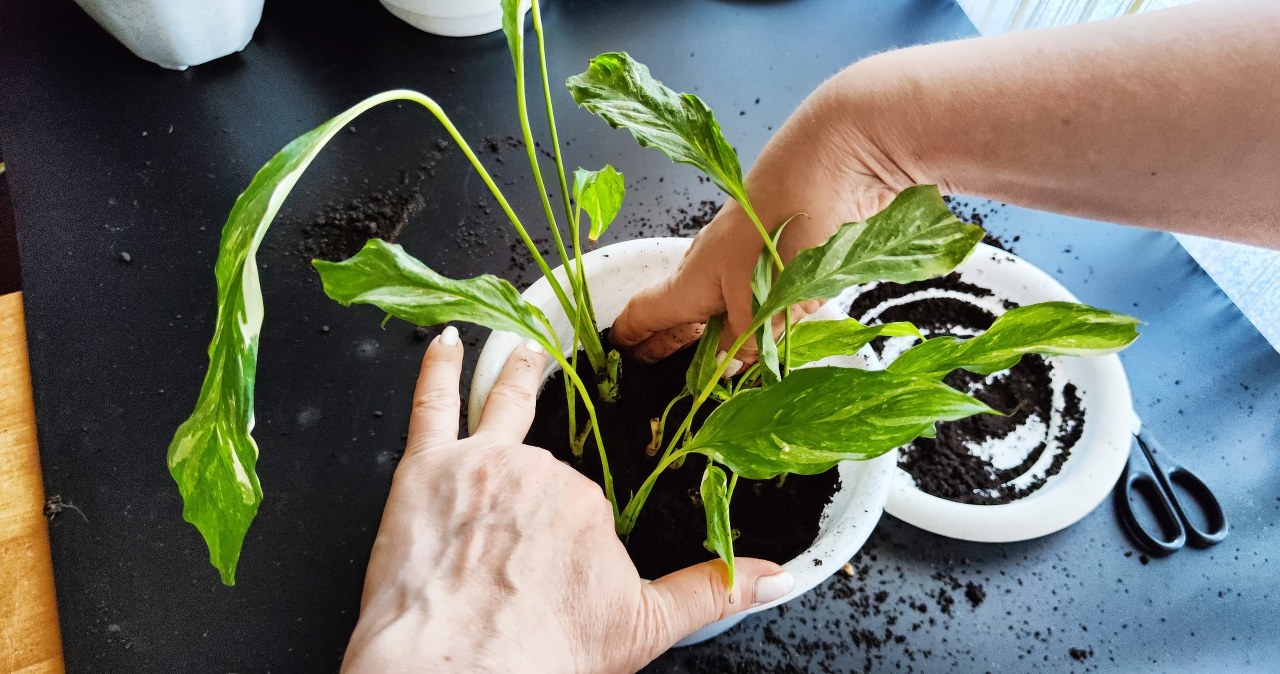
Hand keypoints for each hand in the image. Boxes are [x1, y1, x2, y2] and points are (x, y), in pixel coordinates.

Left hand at [342, 326, 794, 673]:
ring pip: (501, 410)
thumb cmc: (543, 653)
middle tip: (527, 539)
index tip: (560, 570)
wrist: (462, 673)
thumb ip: (713, 592)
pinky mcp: (424, 469)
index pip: (582, 503)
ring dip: (515, 378)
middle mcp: (538, 471)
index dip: (570, 540)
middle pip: (542, 465)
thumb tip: (776, 576)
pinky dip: (440, 369)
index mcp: (587, 502)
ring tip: (525, 356)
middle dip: (536, 499)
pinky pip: (433, 403)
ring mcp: (480, 463)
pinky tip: (446, 343)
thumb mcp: (645, 627)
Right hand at [610, 68, 917, 364]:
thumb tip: (730, 367)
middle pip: (681, 309)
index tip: (619, 356)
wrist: (833, 161)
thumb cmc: (785, 226)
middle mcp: (710, 266)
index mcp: (692, 280)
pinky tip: (772, 330)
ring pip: (721, 300)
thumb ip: (748, 341)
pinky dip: (755, 313)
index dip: (630, 338)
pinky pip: (757, 289)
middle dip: (669, 340)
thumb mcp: (764, 301)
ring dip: (718, 331)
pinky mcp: (780, 246)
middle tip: (657, 368)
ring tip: (718, 364)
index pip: (645, 313)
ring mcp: (744, 254)